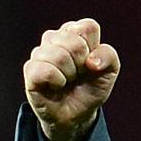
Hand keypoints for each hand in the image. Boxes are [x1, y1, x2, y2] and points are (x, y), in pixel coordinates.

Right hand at [23, 18, 120, 140]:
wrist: (77, 113)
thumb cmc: (90, 87)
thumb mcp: (109, 72)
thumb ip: (109, 57)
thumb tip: (92, 61)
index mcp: (75, 33)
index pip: (88, 27)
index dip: (94, 48)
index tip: (91, 62)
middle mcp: (55, 38)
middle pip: (75, 43)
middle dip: (83, 64)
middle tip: (79, 74)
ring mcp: (40, 52)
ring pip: (60, 56)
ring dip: (70, 75)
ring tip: (67, 80)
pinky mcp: (30, 68)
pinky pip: (46, 70)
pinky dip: (57, 81)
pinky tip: (56, 85)